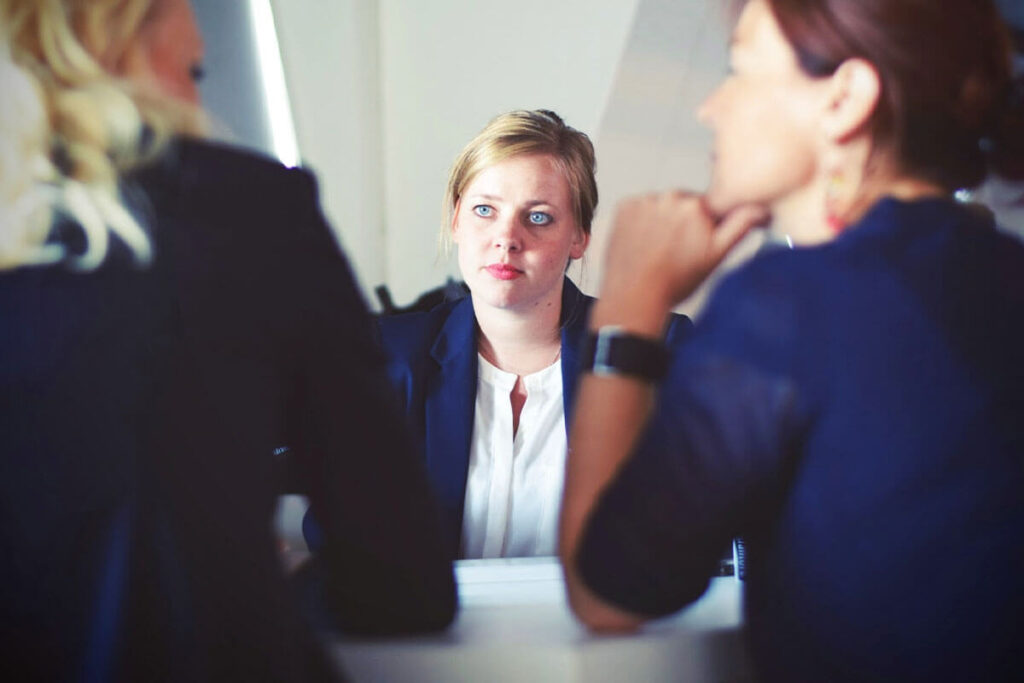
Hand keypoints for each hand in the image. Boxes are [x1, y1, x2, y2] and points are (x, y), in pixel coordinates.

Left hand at [600, 191, 766, 314]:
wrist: (635, 295)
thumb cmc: (675, 281)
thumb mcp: (717, 255)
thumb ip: (740, 226)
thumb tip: (760, 208)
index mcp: (697, 205)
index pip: (709, 207)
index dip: (705, 226)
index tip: (697, 242)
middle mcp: (670, 197)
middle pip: (683, 205)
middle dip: (683, 222)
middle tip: (677, 251)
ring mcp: (645, 201)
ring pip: (661, 206)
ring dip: (661, 221)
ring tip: (658, 250)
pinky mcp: (624, 207)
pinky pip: (639, 208)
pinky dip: (641, 221)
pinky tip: (643, 243)